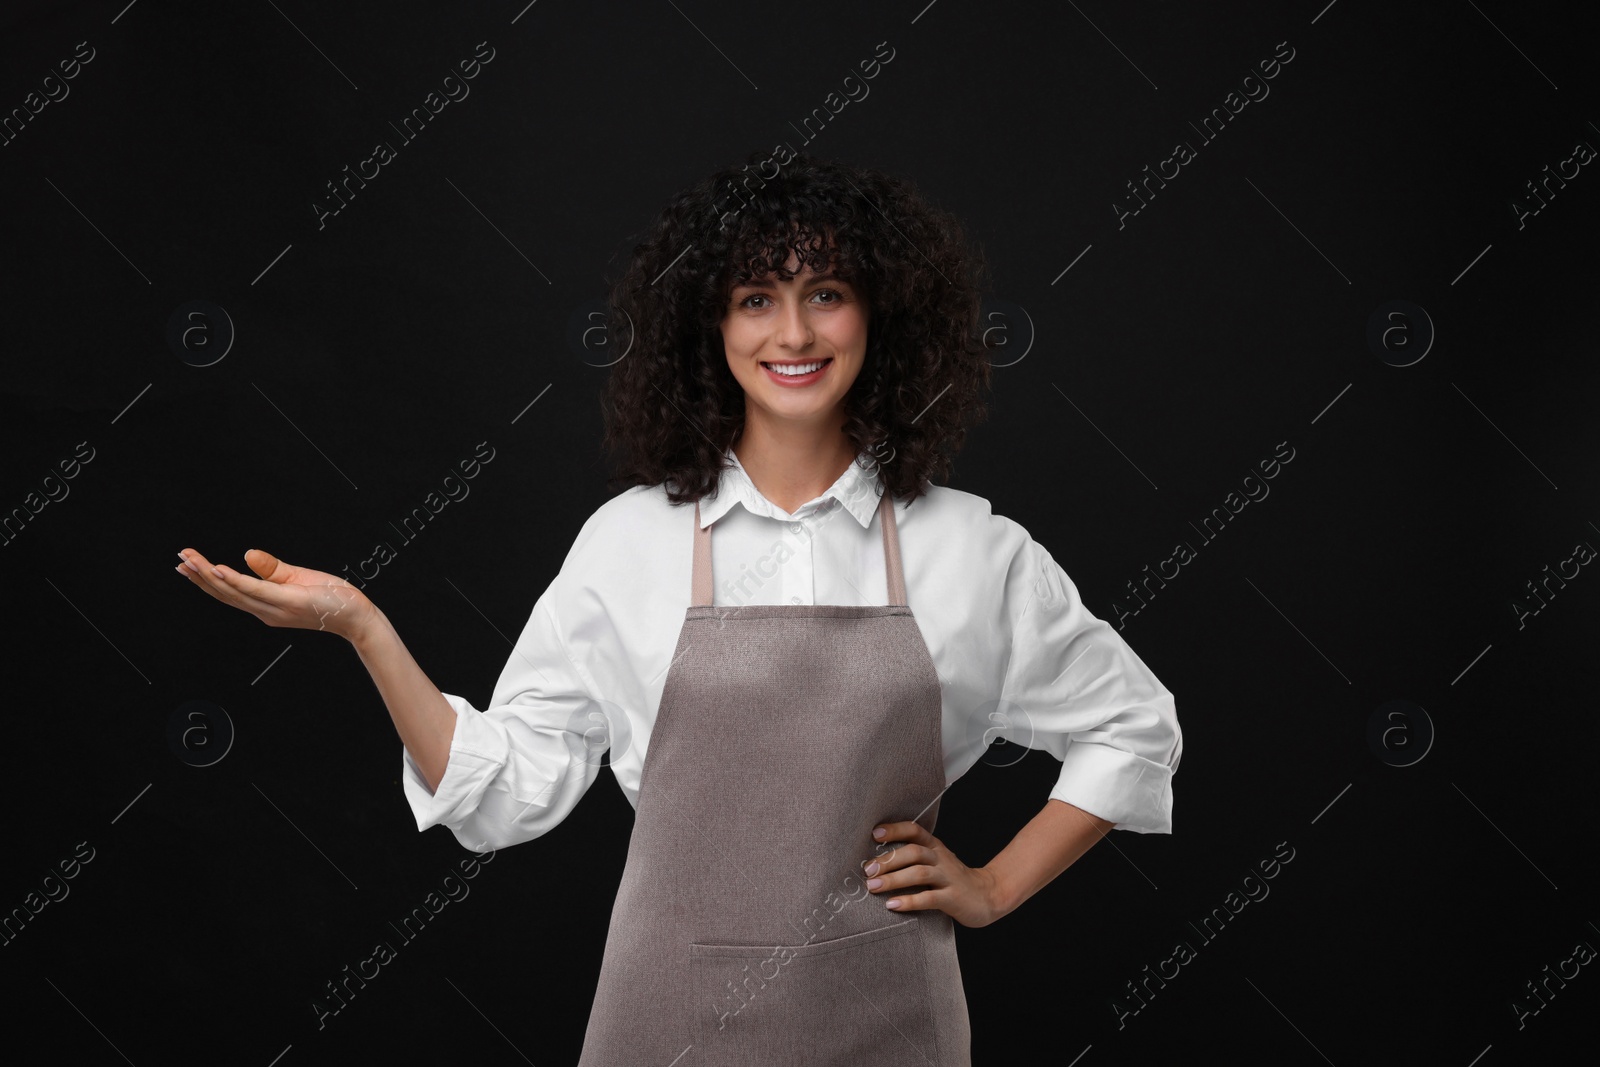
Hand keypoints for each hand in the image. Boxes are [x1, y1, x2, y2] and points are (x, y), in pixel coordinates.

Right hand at [175, 548, 376, 641]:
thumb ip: (270, 569)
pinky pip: (256, 590)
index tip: (186, 563)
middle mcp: (266, 611)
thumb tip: (246, 553)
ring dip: (209, 576)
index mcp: (266, 606)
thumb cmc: (330, 599)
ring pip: (235, 592)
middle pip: (225, 593)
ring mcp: (275, 609)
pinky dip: (235, 581)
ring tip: (189, 561)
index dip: (205, 579)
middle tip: (178, 559)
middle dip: (199, 577)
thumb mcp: (296, 578)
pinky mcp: (288, 602)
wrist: (356, 616)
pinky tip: (219, 570)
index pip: (229, 592)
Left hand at [861, 821, 1004, 927]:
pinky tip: (892, 905)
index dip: (895, 830)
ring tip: (873, 887)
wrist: (988, 895)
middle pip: (913, 852)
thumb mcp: (936, 862)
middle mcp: (941, 858)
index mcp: (935, 846)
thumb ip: (913, 859)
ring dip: (893, 880)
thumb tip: (875, 863)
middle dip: (888, 860)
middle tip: (868, 871)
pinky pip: (929, 898)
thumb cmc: (952, 879)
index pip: (914, 830)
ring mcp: (948, 878)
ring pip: (919, 873)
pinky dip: (909, 901)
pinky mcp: (953, 898)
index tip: (874, 834)